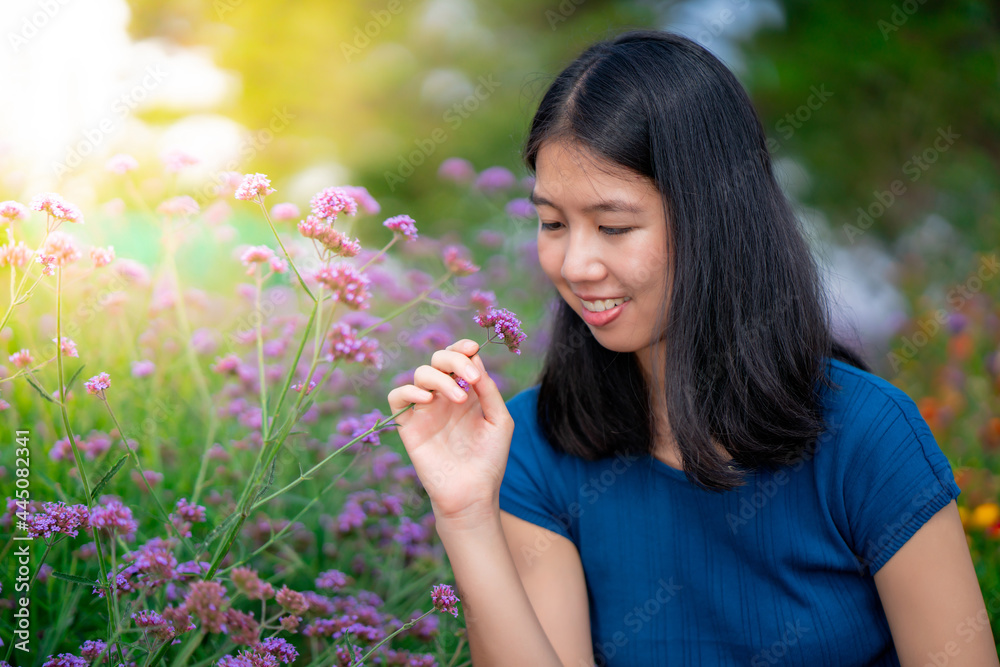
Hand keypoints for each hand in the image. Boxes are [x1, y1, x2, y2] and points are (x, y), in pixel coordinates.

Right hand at [387, 338, 513, 527]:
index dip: (462, 348)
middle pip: (438, 359)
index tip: (473, 348)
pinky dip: (409, 391)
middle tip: (470, 377)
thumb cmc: (489, 460)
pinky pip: (397, 396)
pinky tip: (429, 401)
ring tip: (459, 399)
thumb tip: (475, 359)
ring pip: (420, 373)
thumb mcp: (499, 421)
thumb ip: (489, 390)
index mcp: (467, 392)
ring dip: (440, 378)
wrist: (473, 494)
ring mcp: (426, 410)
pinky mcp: (408, 426)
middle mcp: (445, 397)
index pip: (459, 358)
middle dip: (453, 358)